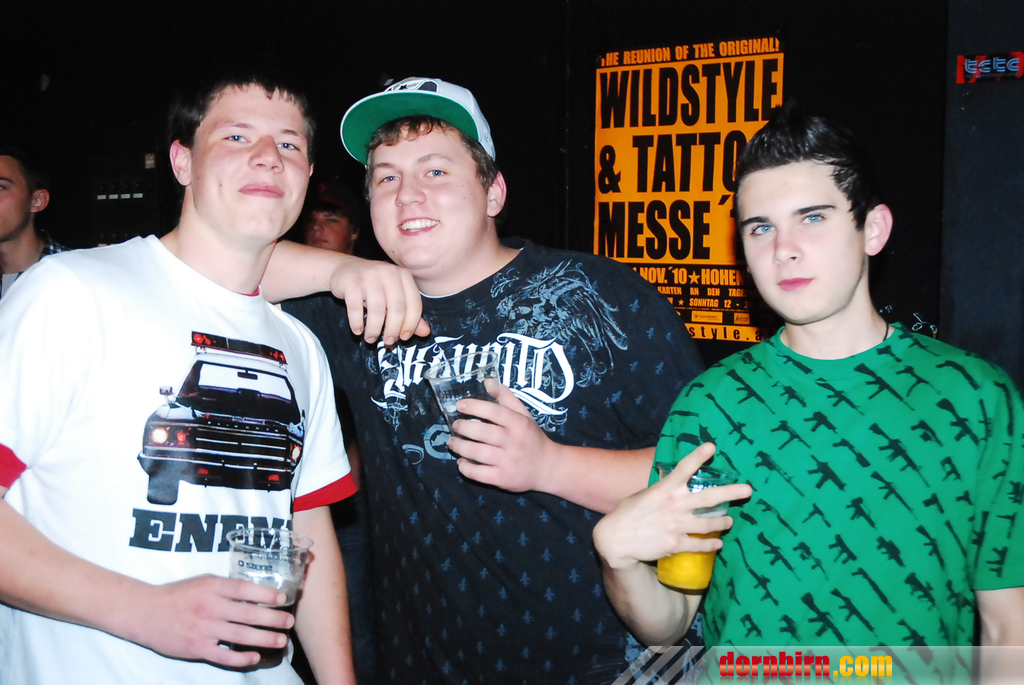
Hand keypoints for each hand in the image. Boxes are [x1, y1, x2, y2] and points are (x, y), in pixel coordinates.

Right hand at [124, 575, 294, 667]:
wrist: (145, 612)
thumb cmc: (178, 595)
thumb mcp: (203, 582)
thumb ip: (226, 587)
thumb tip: (256, 592)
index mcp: (212, 586)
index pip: (245, 588)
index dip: (266, 594)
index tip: (283, 598)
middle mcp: (210, 606)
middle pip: (248, 613)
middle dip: (273, 619)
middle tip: (289, 622)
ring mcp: (203, 628)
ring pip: (241, 635)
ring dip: (264, 638)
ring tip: (281, 640)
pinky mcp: (196, 647)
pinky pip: (223, 655)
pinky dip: (241, 658)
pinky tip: (254, 658)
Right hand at [327, 256, 429, 344]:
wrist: (343, 269)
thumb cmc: (373, 287)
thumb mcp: (393, 297)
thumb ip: (409, 314)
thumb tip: (425, 332)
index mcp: (404, 275)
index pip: (414, 303)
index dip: (411, 324)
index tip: (404, 337)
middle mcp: (389, 272)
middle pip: (397, 308)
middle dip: (393, 330)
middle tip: (388, 342)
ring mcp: (369, 275)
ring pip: (377, 309)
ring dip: (374, 329)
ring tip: (371, 339)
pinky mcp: (351, 281)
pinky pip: (356, 308)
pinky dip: (357, 323)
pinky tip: (358, 331)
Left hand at [447, 383, 554, 492]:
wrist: (547, 468)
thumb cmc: (531, 438)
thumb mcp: (524, 415)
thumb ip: (506, 398)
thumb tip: (487, 381)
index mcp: (519, 424)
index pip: (494, 411)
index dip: (475, 406)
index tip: (460, 405)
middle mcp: (514, 442)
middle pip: (482, 433)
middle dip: (463, 428)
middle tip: (455, 426)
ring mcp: (508, 462)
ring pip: (477, 453)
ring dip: (460, 447)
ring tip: (452, 442)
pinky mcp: (503, 479)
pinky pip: (478, 474)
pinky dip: (466, 468)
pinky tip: (462, 462)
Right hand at [593, 443, 751, 569]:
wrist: (616, 539)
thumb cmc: (627, 513)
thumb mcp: (644, 495)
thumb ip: (661, 490)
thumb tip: (671, 483)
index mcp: (665, 490)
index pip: (684, 468)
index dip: (698, 456)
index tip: (712, 446)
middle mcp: (675, 506)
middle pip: (709, 498)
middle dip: (731, 493)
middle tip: (748, 490)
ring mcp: (677, 525)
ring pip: (709, 524)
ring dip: (722, 522)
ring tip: (729, 521)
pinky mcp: (676, 543)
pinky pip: (699, 544)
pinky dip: (711, 545)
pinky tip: (718, 545)